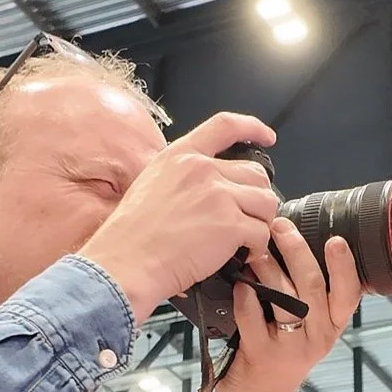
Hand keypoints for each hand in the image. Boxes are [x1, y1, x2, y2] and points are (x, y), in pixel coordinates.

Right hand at [79, 113, 279, 320]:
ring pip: (265, 201)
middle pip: (255, 173)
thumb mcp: (148, 186)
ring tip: (245, 239)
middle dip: (256, 198)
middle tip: (246, 217)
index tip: (267, 136)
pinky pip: (261, 232)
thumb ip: (180, 178)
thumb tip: (203, 187)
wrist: (124, 265)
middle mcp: (201, 170)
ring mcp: (218, 195)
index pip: (225, 126)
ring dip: (261, 222)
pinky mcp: (229, 225)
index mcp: (180, 157)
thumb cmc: (128, 238)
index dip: (252, 127)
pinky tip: (243, 254)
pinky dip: (257, 247)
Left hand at [212, 217, 360, 391]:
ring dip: (268, 269)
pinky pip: (253, 318)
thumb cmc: (280, 352)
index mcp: (331, 324)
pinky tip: (239, 284)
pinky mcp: (262, 354)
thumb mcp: (307, 327)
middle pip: (313, 287)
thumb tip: (293, 242)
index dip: (344, 267)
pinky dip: (245, 298)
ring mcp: (290, 347)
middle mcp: (317, 336)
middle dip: (297, 252)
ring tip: (255, 249)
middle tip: (280, 227)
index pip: (349, 294)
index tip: (336, 241)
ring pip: (284, 299)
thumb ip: (307, 293)